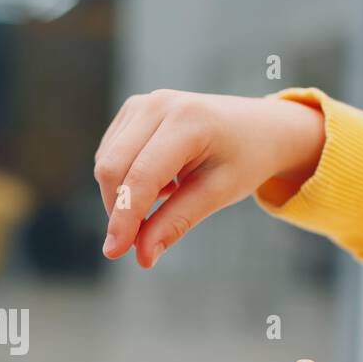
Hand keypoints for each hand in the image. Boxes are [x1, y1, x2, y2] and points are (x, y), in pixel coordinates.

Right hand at [93, 91, 325, 267]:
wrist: (257, 127)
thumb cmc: (243, 160)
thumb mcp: (217, 194)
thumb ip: (177, 223)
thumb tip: (143, 258)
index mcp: (187, 121)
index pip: (141, 176)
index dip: (124, 218)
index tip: (115, 252)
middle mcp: (158, 104)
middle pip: (112, 168)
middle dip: (117, 211)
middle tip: (137, 241)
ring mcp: (141, 104)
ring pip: (105, 164)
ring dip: (123, 196)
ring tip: (167, 197)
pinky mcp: (131, 111)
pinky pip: (109, 155)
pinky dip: (124, 179)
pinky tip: (158, 180)